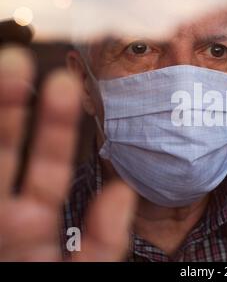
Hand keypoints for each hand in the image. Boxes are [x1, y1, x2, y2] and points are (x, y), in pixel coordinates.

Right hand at [0, 46, 135, 260]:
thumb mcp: (87, 275)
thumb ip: (104, 244)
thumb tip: (121, 192)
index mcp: (35, 229)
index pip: (44, 168)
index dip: (51, 126)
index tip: (66, 84)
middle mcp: (4, 221)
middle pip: (5, 157)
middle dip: (12, 110)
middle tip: (22, 61)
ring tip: (5, 68)